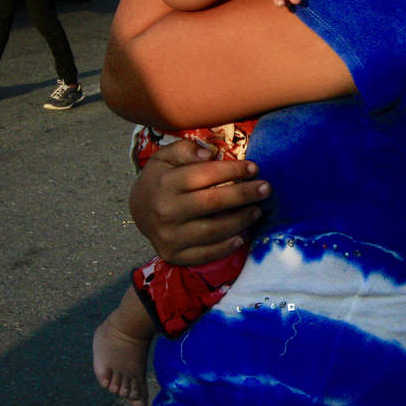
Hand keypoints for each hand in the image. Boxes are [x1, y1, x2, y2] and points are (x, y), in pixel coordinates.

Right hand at [130, 139, 270, 265]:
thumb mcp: (164, 157)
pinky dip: (226, 247)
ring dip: (241, 220)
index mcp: (165, 184)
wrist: (138, 211)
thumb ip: (185, 149)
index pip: (204, 175)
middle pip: (213, 203)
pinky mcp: (175, 255)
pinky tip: (242, 236)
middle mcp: (166, 211)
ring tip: (257, 210)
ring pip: (214, 230)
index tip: (254, 168)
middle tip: (266, 188)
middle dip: (244, 194)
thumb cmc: (160, 180)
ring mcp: (170, 236)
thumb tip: (210, 153)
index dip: (232, 170)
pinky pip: (206, 254)